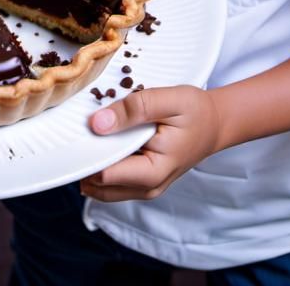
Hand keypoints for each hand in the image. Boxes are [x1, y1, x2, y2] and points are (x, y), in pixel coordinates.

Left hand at [78, 86, 222, 201]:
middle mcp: (147, 188)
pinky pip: (111, 180)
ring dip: (92, 161)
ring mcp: (144, 189)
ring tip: (91, 132)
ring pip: (100, 185)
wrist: (215, 123)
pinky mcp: (142, 182)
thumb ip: (133, 110)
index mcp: (153, 172)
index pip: (104, 174)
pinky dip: (102, 162)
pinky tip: (104, 140)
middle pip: (97, 184)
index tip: (73, 132)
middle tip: (77, 129)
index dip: (85, 153)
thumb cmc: (195, 111)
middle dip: (85, 158)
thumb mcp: (168, 101)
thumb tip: (97, 123)